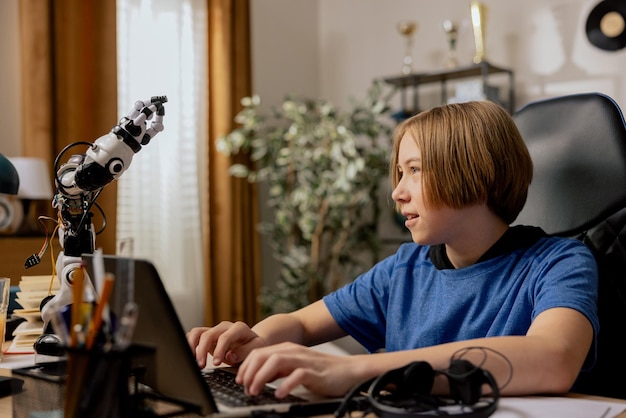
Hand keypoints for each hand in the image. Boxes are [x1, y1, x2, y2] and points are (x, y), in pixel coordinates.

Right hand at [187, 321, 267, 367]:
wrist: (251, 341)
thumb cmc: (254, 345)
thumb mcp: (255, 348)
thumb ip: (244, 352)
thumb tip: (229, 356)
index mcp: (238, 328)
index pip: (225, 337)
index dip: (219, 350)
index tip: (216, 363)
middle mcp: (225, 327)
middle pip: (208, 334)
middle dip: (202, 351)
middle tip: (201, 366)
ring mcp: (215, 329)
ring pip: (197, 332)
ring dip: (192, 346)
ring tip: (192, 361)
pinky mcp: (207, 335)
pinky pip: (194, 335)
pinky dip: (189, 344)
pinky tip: (190, 356)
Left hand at [236, 342, 364, 398]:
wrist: (349, 371)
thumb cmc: (322, 371)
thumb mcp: (295, 368)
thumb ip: (278, 370)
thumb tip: (258, 377)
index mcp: (287, 349)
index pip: (259, 353)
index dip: (246, 367)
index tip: (240, 381)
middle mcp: (294, 352)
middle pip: (263, 355)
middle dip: (250, 372)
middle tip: (246, 389)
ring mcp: (304, 360)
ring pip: (276, 361)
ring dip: (261, 377)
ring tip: (255, 391)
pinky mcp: (315, 372)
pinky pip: (297, 375)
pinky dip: (285, 385)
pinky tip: (279, 394)